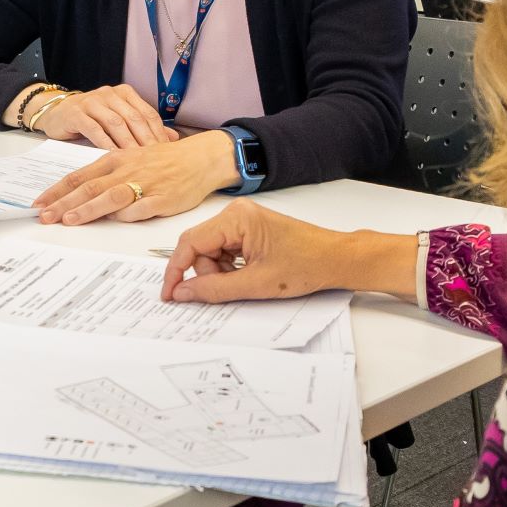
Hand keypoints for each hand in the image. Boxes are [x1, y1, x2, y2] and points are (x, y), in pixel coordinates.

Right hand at [30, 84, 169, 148]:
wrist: (57, 114)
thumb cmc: (92, 119)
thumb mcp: (119, 120)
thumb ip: (144, 127)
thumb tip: (174, 138)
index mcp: (125, 93)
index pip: (147, 113)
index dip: (159, 132)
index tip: (168, 152)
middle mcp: (110, 94)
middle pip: (133, 118)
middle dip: (146, 140)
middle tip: (156, 160)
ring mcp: (92, 102)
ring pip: (115, 123)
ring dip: (127, 143)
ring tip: (137, 161)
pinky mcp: (76, 113)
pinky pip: (94, 129)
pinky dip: (105, 143)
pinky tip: (112, 156)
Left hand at [35, 131, 238, 224]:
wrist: (199, 159)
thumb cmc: (162, 161)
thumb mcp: (130, 160)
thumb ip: (106, 176)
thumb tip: (80, 196)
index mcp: (115, 160)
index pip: (78, 176)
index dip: (56, 191)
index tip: (38, 204)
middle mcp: (126, 170)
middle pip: (89, 187)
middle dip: (63, 203)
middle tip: (44, 216)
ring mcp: (144, 184)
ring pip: (110, 196)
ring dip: (88, 209)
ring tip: (68, 220)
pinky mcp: (162, 198)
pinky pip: (140, 208)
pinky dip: (125, 215)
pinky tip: (113, 221)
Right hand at [159, 201, 419, 302]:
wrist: (337, 259)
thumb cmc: (306, 265)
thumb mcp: (255, 284)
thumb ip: (214, 289)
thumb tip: (183, 293)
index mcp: (236, 218)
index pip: (190, 243)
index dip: (176, 271)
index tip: (170, 293)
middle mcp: (235, 213)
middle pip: (199, 247)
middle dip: (206, 273)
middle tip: (228, 289)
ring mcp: (242, 219)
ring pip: (210, 251)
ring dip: (219, 271)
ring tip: (246, 281)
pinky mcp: (249, 228)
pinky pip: (224, 249)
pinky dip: (230, 266)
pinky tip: (249, 274)